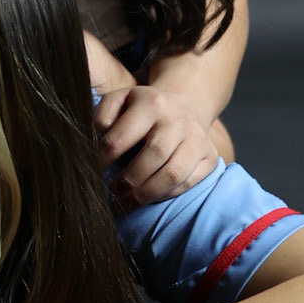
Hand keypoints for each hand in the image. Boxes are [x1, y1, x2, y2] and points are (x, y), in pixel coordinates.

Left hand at [95, 85, 219, 205]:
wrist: (183, 106)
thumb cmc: (142, 109)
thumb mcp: (119, 100)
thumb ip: (103, 115)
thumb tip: (96, 140)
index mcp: (152, 103)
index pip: (121, 137)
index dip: (103, 159)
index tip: (93, 171)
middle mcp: (178, 119)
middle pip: (153, 156)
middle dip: (128, 180)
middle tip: (112, 193)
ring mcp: (198, 138)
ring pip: (173, 174)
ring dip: (146, 194)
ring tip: (126, 202)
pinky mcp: (210, 156)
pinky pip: (188, 183)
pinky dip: (166, 195)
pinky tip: (149, 197)